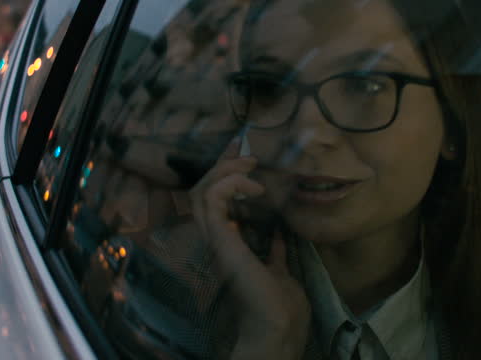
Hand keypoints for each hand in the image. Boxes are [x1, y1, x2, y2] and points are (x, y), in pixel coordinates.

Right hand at [189, 137, 309, 358]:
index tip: (243, 158)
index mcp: (227, 245)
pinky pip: (212, 200)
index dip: (224, 176)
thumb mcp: (279, 269)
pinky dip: (229, 184)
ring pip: (200, 192)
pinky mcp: (220, 240)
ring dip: (224, 171)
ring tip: (249, 166)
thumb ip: (275, 253)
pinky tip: (254, 187)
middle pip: (201, 192)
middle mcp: (215, 240)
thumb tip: (280, 238)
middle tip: (244, 153)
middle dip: (221, 166)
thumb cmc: (280, 306)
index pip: (214, 203)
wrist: (278, 326)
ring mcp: (215, 240)